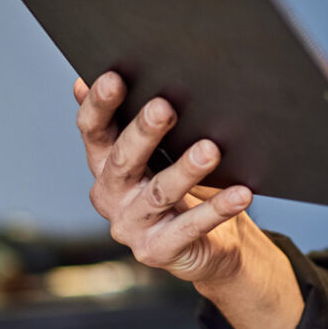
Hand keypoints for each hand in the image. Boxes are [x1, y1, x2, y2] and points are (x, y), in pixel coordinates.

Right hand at [74, 72, 253, 285]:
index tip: (115, 77)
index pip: (93, 129)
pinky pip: (191, 226)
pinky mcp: (158, 251)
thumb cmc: (179, 179)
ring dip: (186, 170)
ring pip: (160, 192)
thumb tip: (86, 79)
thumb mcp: (155, 146)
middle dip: (144, 132)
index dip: (100, 104)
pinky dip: (218, 209)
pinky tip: (241, 193)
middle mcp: (110, 194)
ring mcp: (131, 225)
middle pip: (123, 158)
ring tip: (210, 149)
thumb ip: (128, 116)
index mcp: (104, 160)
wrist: (208, 243)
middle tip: (165, 107)